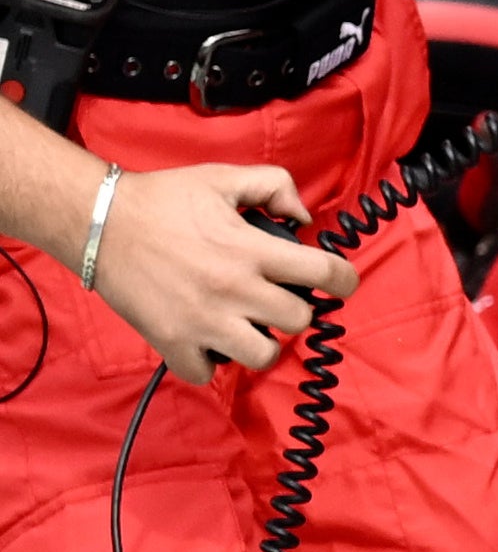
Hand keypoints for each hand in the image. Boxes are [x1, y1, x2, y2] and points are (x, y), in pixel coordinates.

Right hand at [91, 160, 342, 387]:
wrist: (98, 221)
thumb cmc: (162, 199)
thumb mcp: (225, 178)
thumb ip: (276, 187)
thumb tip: (304, 218)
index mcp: (253, 250)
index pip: (327, 275)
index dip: (345, 281)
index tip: (341, 284)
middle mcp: (234, 289)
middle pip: (299, 320)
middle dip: (296, 309)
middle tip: (278, 299)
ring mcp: (203, 321)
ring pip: (263, 355)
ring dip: (261, 342)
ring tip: (248, 325)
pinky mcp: (170, 341)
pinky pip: (207, 373)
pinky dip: (210, 363)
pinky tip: (207, 341)